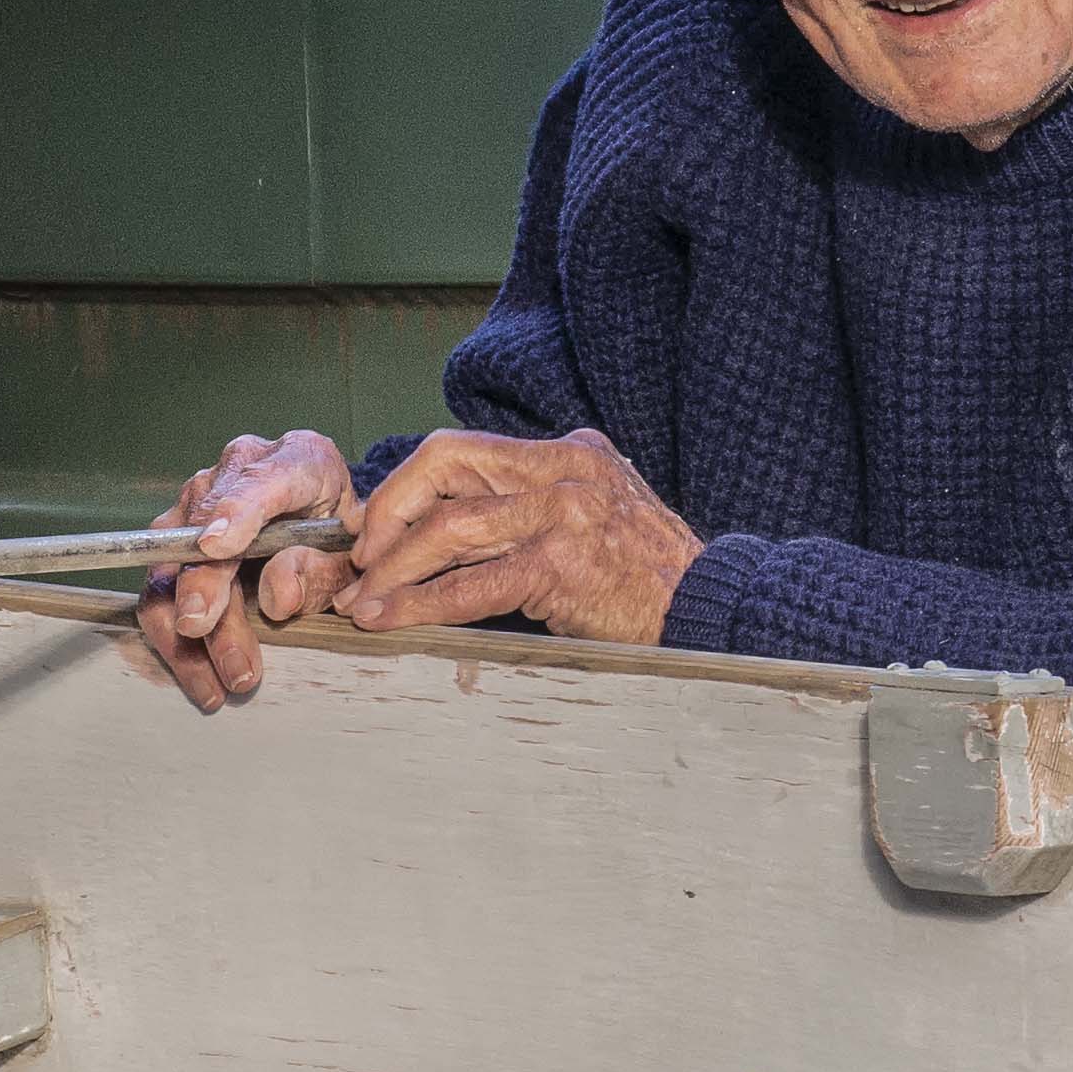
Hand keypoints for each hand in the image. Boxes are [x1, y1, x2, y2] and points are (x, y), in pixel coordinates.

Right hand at [137, 429, 364, 712]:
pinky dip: (175, 637)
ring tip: (219, 682)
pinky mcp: (176, 535)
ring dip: (186, 627)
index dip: (237, 511)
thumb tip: (276, 598)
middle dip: (201, 585)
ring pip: (170, 562)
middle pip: (203, 528)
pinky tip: (202, 678)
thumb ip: (318, 571)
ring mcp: (200, 500)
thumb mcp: (351, 559)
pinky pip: (159, 588)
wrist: (330, 528)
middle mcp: (239, 469)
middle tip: (203, 630)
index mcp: (299, 459)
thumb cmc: (344, 540)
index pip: (263, 480)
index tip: (217, 546)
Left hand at [333, 427, 698, 643]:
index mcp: (566, 451)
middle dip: (386, 514)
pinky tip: (390, 621)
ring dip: (392, 569)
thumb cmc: (650, 577)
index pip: (460, 450)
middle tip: (358, 561)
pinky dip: (420, 605)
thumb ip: (534, 508)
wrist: (714, 611)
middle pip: (442, 467)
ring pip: (448, 528)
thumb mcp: (597, 516)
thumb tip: (449, 531)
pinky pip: (471, 585)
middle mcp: (563, 469)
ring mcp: (564, 514)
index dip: (403, 487)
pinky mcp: (562, 566)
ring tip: (361, 602)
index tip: (373, 528)